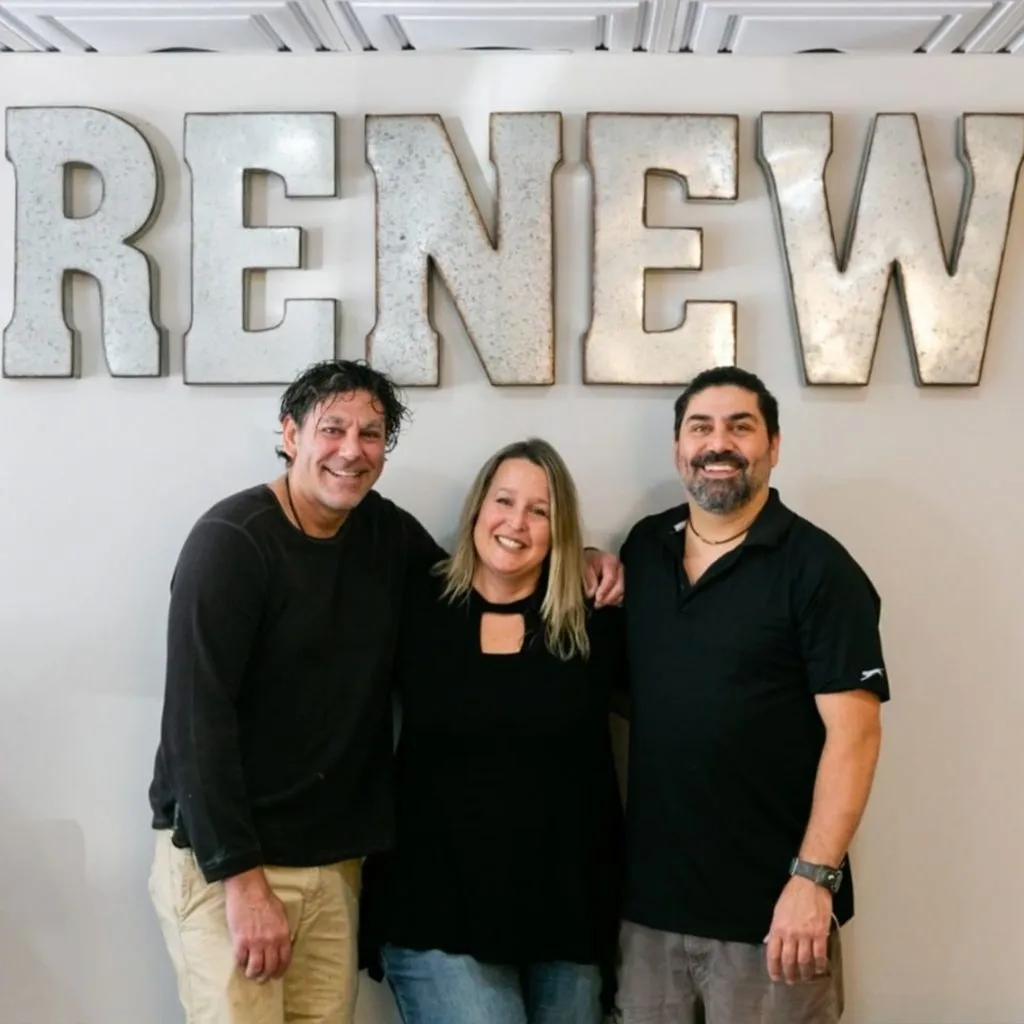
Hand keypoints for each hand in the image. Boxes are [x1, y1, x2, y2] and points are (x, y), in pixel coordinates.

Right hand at [224, 868, 291, 982]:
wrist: (249, 890)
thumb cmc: (266, 899)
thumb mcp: (282, 914)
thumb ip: (282, 931)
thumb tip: (282, 943)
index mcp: (283, 934)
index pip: (284, 960)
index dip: (280, 970)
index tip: (276, 975)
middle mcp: (271, 942)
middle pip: (270, 967)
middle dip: (266, 976)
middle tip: (262, 978)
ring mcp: (255, 943)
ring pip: (255, 969)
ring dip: (253, 974)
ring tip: (251, 973)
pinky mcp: (240, 942)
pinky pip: (241, 960)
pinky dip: (241, 964)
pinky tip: (241, 962)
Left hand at [583, 548, 623, 606]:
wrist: (592, 559)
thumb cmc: (588, 561)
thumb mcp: (585, 566)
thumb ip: (588, 579)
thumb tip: (591, 593)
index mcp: (611, 562)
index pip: (611, 578)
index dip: (604, 590)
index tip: (597, 598)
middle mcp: (619, 569)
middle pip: (619, 588)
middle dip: (608, 598)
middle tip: (597, 604)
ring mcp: (622, 577)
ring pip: (621, 593)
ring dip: (610, 601)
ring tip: (599, 604)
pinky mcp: (621, 584)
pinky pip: (621, 596)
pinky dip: (613, 601)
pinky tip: (604, 601)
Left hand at [764, 876, 831, 984]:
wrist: (810, 883)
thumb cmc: (792, 895)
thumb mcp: (778, 911)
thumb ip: (774, 928)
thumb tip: (769, 942)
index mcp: (778, 927)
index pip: (772, 954)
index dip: (773, 968)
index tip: (775, 976)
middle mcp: (791, 934)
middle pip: (788, 961)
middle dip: (789, 974)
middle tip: (790, 981)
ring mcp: (806, 934)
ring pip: (804, 961)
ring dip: (804, 973)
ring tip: (804, 978)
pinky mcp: (820, 933)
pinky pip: (819, 955)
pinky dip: (819, 965)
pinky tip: (819, 969)